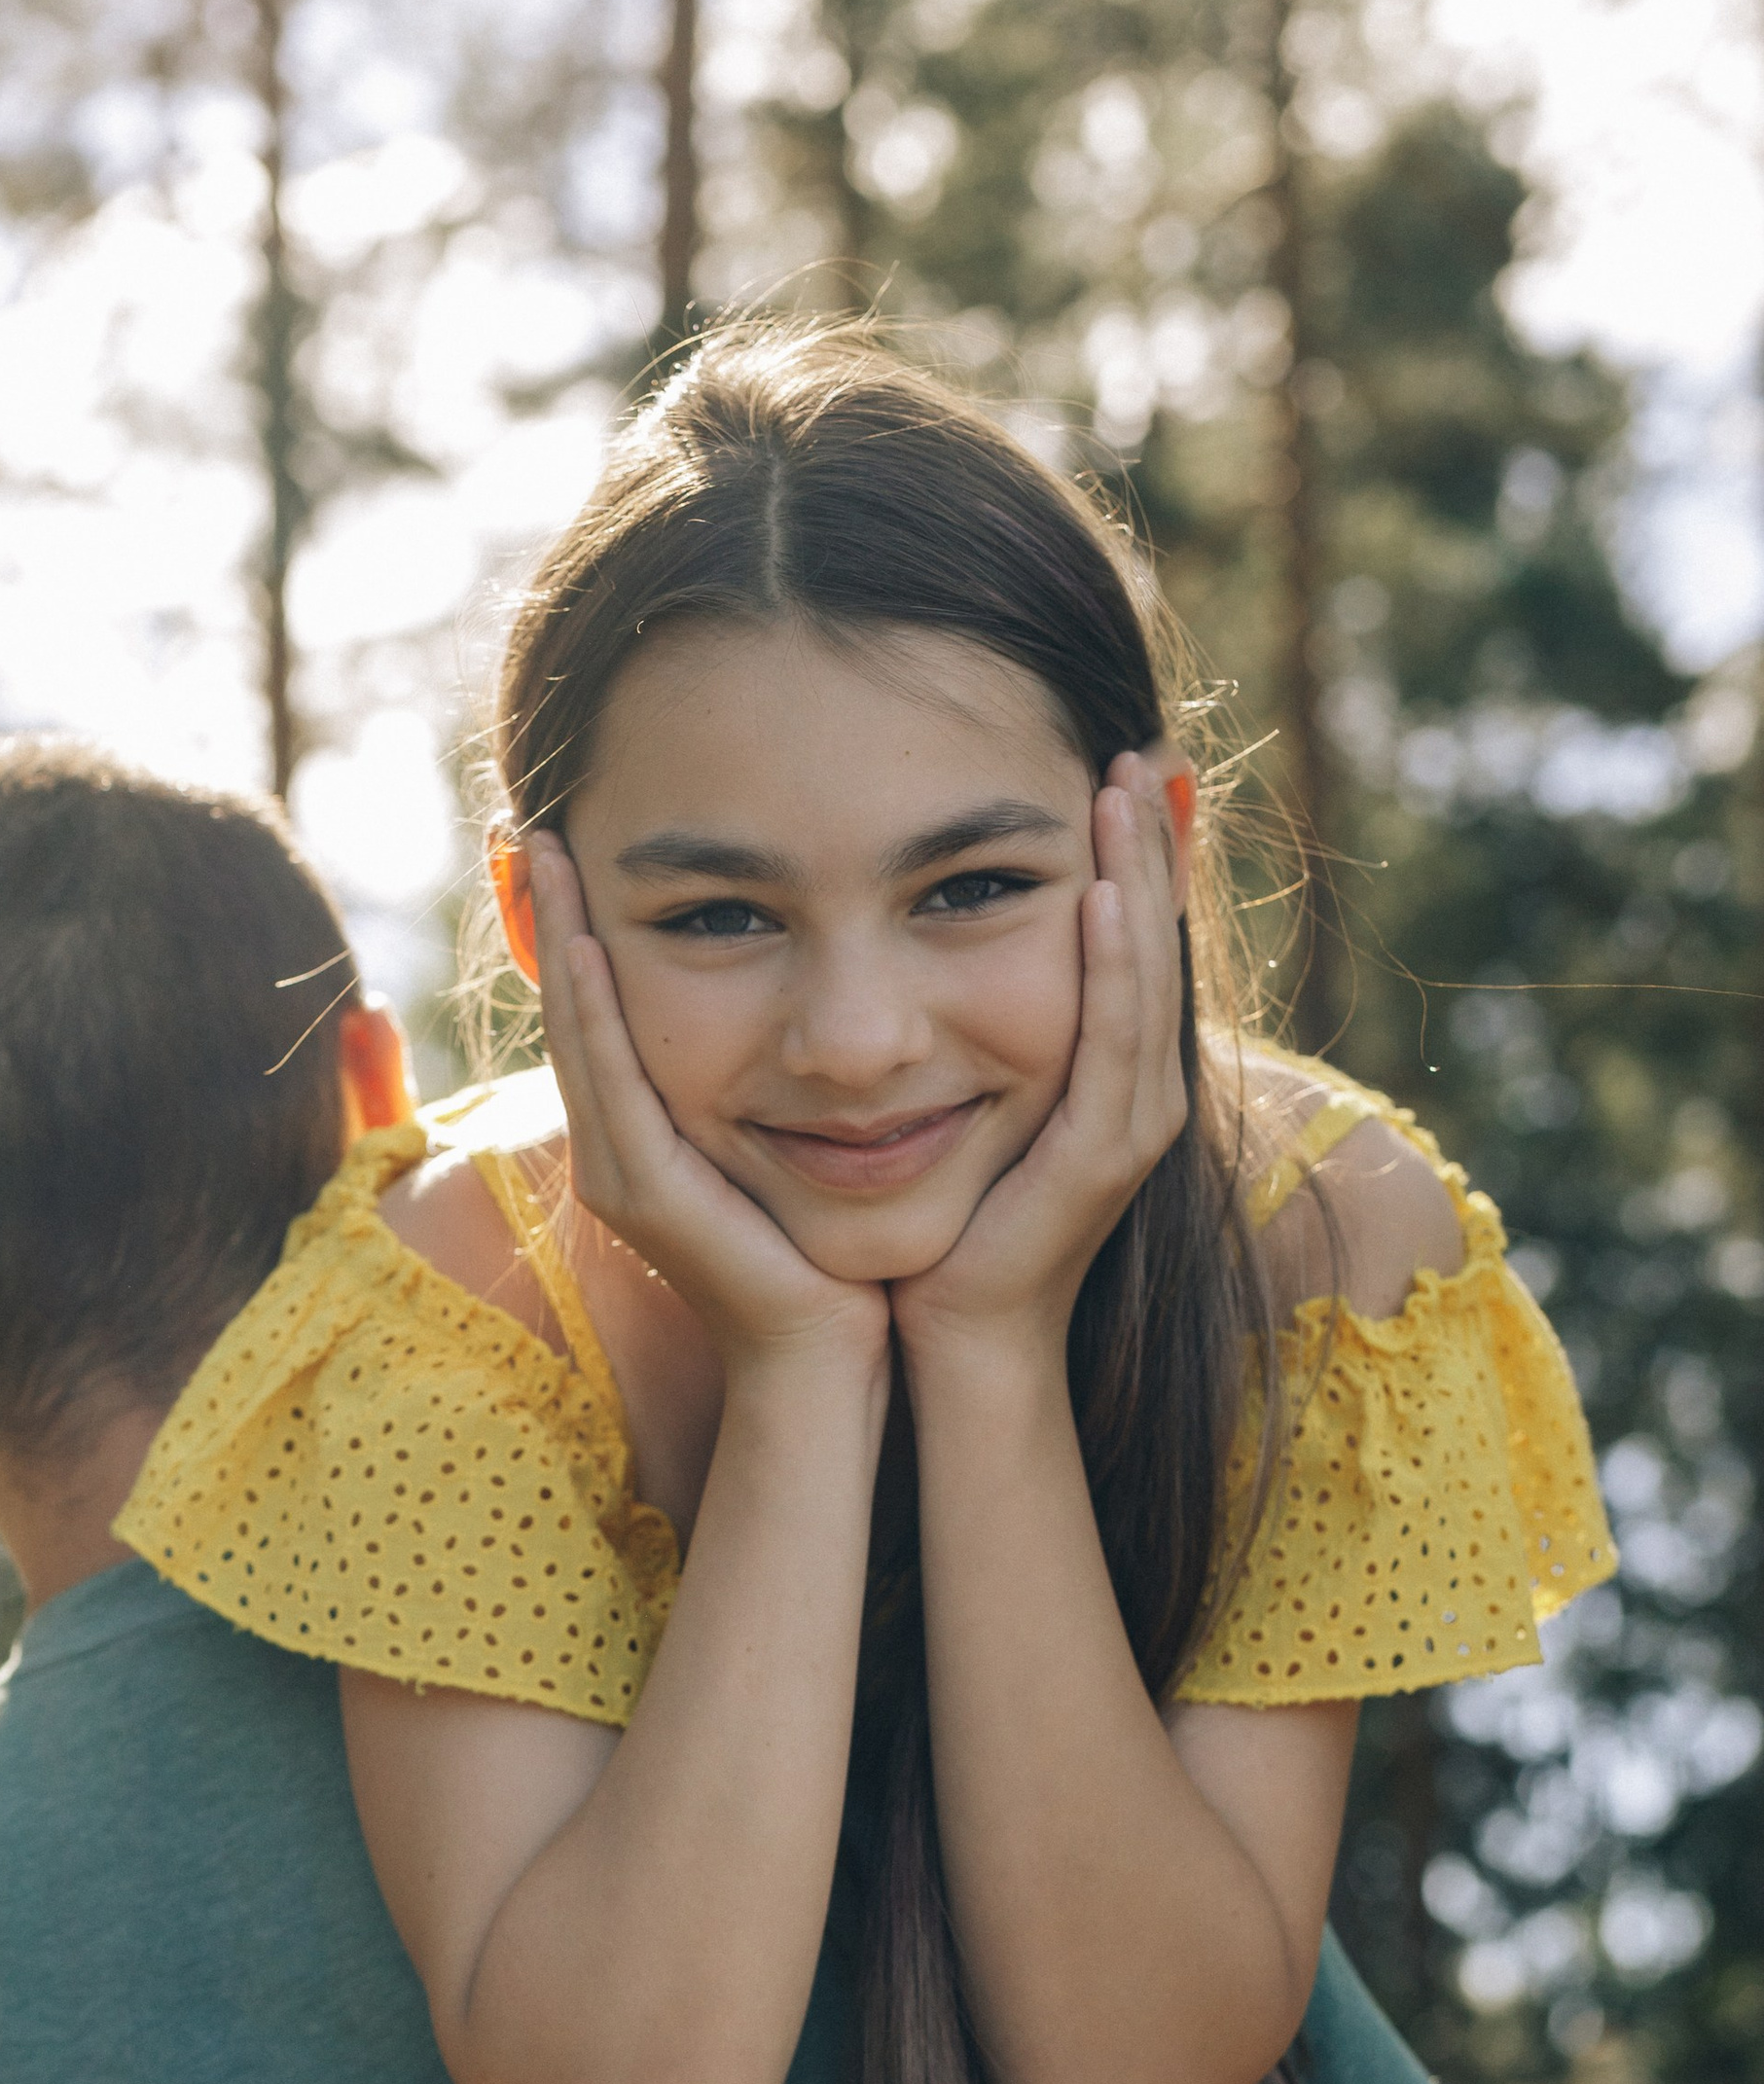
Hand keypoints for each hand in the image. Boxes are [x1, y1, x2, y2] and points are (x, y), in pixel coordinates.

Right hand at [526, 835, 886, 1379]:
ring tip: (548, 856)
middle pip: (569, 1014)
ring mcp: (618, 1174)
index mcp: (641, 1140)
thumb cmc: (826, 1259)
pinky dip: (594, 1010)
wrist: (825, 1357)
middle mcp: (613, 1153)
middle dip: (550, 919)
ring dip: (557, 942)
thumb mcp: (785, 1150)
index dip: (576, 934)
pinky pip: (610, 1082)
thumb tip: (795, 1020)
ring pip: (576, 1036)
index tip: (575, 850)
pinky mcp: (643, 1192)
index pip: (597, 1017)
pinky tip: (587, 944)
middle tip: (538, 827)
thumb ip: (768, 1091)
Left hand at [887, 757, 1188, 1369]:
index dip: (1130, 854)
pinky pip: (1114, 1040)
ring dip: (1140, 878)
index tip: (1108, 767)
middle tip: (1133, 745)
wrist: (959, 1338)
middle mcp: (1139, 1089)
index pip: (1131, 940)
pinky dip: (1114, 965)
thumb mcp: (971, 1103)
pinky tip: (1103, 896)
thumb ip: (974, 1032)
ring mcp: (1132, 1123)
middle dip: (1146, 842)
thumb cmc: (952, 1230)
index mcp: (1112, 1073)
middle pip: (1155, 940)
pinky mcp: (1104, 1155)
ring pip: (1146, 975)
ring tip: (1126, 789)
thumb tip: (929, 947)